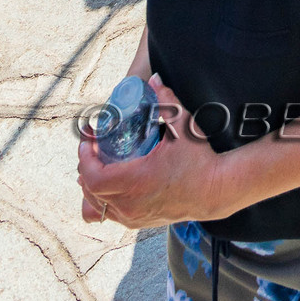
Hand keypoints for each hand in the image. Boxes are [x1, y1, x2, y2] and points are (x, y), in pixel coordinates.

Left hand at [76, 74, 222, 230]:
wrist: (214, 190)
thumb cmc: (199, 161)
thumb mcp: (182, 127)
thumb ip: (166, 101)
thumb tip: (154, 79)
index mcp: (136, 181)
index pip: (94, 177)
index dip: (85, 159)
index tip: (88, 141)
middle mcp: (130, 204)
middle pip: (90, 190)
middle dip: (86, 167)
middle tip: (92, 147)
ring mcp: (133, 216)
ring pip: (96, 206)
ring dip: (90, 187)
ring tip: (96, 167)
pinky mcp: (138, 222)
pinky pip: (109, 215)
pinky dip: (102, 202)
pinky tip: (109, 187)